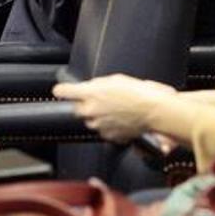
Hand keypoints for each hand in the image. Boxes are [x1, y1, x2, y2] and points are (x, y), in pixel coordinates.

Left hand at [52, 74, 178, 142]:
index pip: (63, 92)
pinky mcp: (108, 136)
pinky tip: (121, 119)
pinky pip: (103, 130)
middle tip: (102, 100)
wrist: (154, 110)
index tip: (60, 90)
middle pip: (78, 109)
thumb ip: (97, 85)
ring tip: (116, 110)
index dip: (62, 90)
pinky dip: (109, 126)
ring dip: (98, 116)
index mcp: (89, 93)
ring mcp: (98, 125)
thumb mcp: (115, 79)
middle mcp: (90, 110)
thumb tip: (90, 88)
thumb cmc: (139, 92)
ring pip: (91, 120)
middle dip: (86, 105)